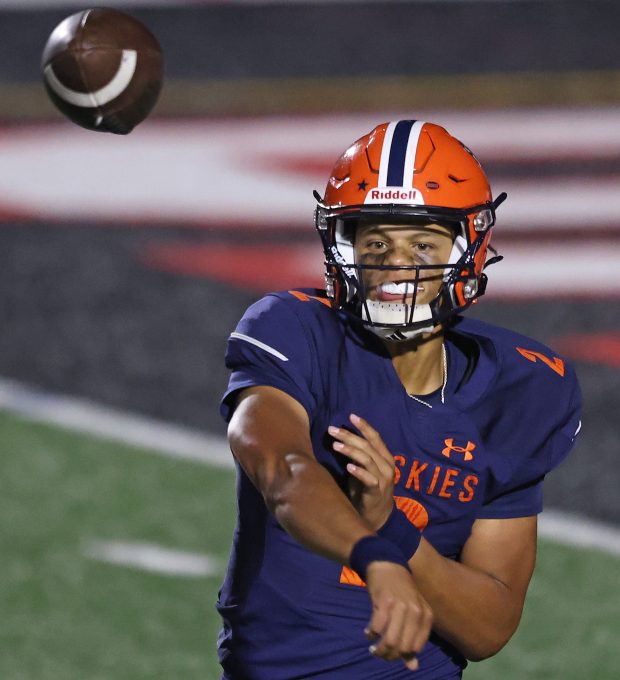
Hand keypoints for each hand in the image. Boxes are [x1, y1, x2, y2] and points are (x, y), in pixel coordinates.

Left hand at [328, 414, 394, 529]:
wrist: (377, 517)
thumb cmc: (367, 490)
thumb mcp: (364, 469)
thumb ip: (358, 455)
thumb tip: (342, 438)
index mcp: (385, 458)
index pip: (376, 438)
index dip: (364, 426)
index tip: (351, 416)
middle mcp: (386, 466)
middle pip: (368, 446)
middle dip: (349, 436)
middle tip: (332, 430)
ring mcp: (383, 479)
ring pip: (367, 459)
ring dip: (350, 450)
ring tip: (335, 445)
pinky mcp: (376, 492)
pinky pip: (368, 479)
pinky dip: (359, 472)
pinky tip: (348, 467)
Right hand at [364, 561, 432, 670]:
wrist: (388, 564)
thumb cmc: (401, 591)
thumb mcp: (412, 613)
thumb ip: (413, 639)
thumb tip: (413, 667)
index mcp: (427, 615)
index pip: (415, 647)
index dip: (402, 655)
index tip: (392, 654)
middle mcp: (416, 612)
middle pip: (402, 647)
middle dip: (389, 655)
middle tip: (379, 653)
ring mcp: (401, 606)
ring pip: (390, 640)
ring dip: (379, 649)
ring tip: (373, 648)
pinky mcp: (385, 601)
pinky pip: (376, 627)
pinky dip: (371, 634)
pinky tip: (368, 632)